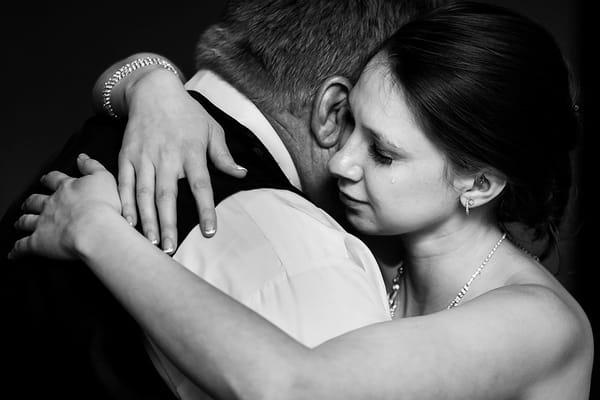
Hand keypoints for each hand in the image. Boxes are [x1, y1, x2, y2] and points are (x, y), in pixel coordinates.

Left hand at [9, 155, 120, 259]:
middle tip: (29, 203)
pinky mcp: (39, 242)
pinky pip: (23, 247)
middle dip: (32, 201)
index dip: (50, 179)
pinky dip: (17, 250)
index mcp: (66, 189)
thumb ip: (92, 166)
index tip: (47, 179)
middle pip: (36, 200)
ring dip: (22, 222)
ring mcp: (43, 223)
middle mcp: (51, 204)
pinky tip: (13, 254)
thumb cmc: (103, 205)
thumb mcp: (104, 178)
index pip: (55, 180)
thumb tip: (81, 157)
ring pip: (27, 221)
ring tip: (19, 224)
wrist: (96, 229)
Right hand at [118, 69, 245, 252]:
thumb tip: (241, 174)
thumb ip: (223, 155)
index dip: (205, 209)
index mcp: (191, 151)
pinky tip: (127, 222)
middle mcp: (167, 156)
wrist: (153, 90)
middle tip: (170, 249)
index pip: (201, 185)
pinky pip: (125, 183)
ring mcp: (144, 156)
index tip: (209, 232)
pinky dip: (125, 203)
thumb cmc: (188, 112)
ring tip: (151, 242)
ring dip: (147, 220)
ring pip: (144, 193)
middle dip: (169, 224)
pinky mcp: (126, 155)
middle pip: (167, 195)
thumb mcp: (211, 128)